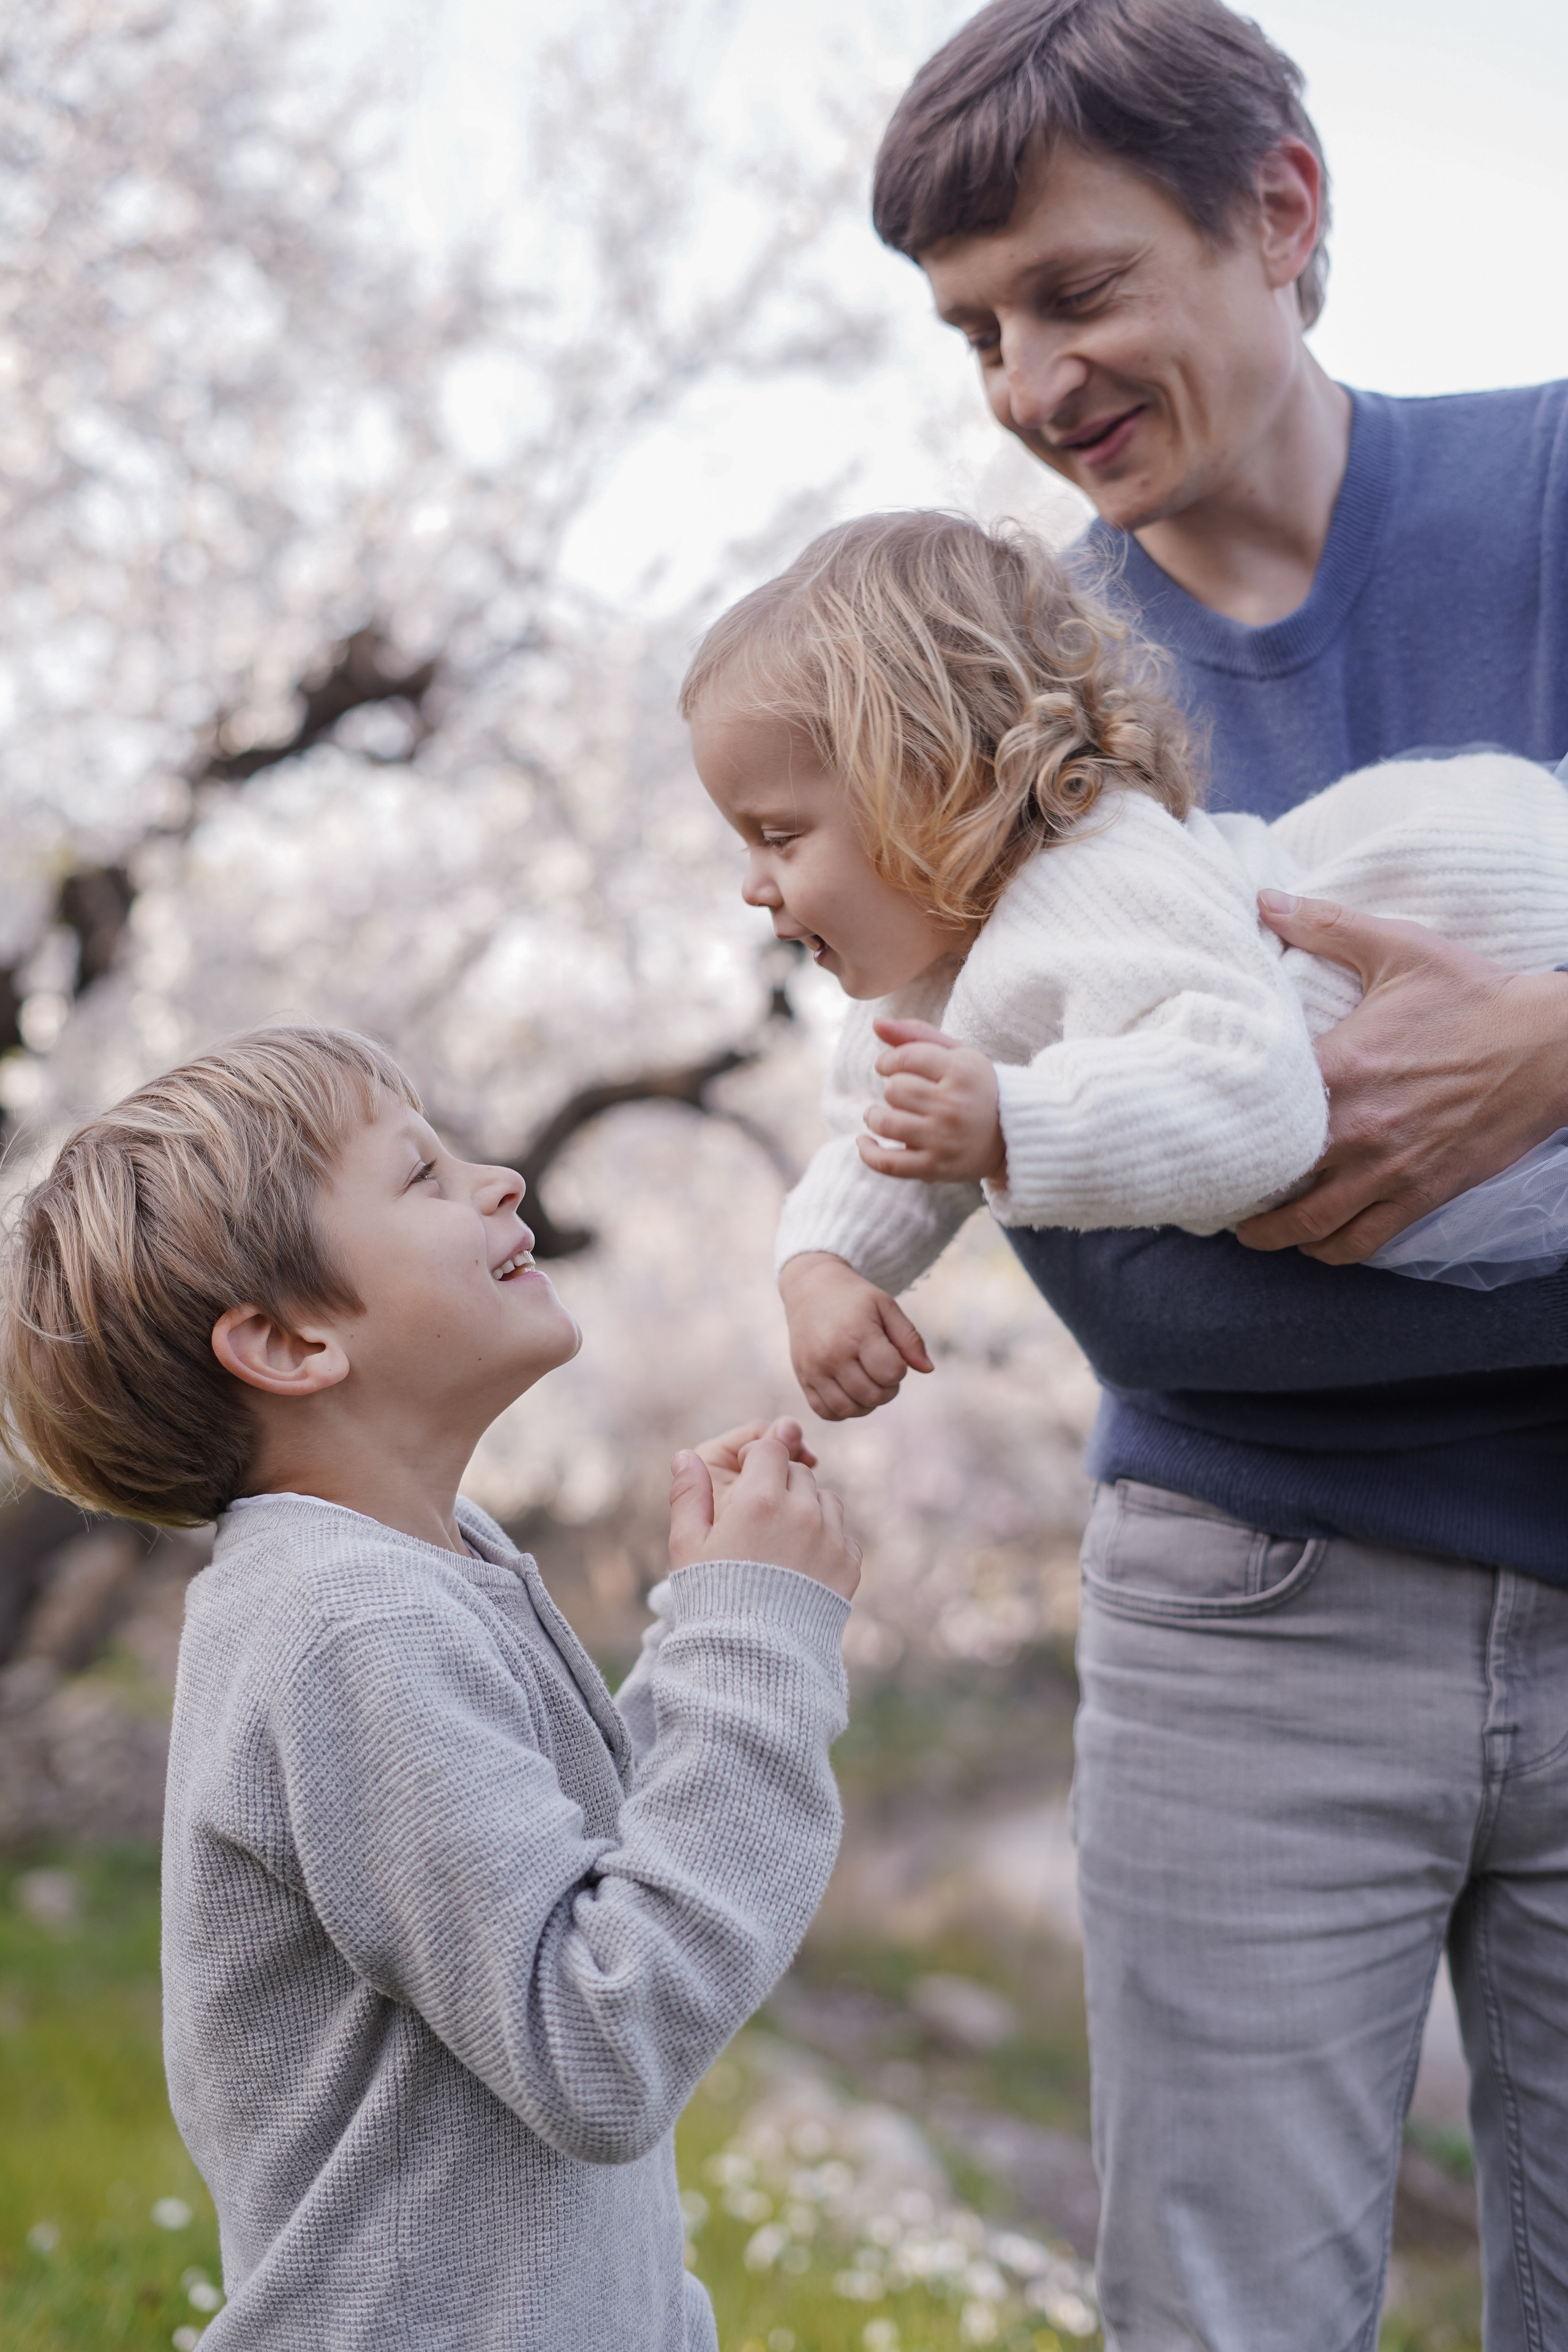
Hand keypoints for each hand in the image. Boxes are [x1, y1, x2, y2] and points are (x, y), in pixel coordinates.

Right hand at [668, 1435, 860, 1597]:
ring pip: (826, 1499)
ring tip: (782, 1542)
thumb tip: (684, 1456)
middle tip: (759, 1517)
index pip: (770, 1449)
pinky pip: (844, 1535)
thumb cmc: (713, 1601)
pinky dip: (828, 1541)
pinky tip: (802, 1566)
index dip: (756, 1458)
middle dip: (780, 1483)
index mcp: (760, 1500)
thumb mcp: (688, 1547)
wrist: (755, 1660)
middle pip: (798, 1473)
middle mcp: (802, 1512)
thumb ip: (688, 1495)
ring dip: (807, 1509)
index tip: (747, 1476)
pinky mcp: (849, 1565)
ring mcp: (831, 1538)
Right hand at [779, 1252, 931, 1420]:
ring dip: (867, 1403)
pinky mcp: (802, 1378)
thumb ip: (909, 1338)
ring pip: (849, 1409)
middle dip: (887, 1388)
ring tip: (868, 1382)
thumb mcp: (886, 1306)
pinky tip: (850, 1392)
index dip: (899, 1369)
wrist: (810, 1289)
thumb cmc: (854, 1299)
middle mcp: (832, 1355)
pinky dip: (843, 1410)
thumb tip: (928, 1369)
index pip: (890, 1373)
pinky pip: (826, 1412)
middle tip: (882, 1369)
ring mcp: (814, 1369)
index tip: (892, 1355)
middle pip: (872, 1395)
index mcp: (857, 1334)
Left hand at [857, 1018, 1006, 1184]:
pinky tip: (864, 1142)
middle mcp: (953, 1105)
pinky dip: (869, 1153)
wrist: (1010, 1136)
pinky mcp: (936, 1167)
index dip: (888, 1061)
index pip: (905, 1058)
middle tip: (900, 1093)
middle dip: (891, 1088)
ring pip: (886, 1123)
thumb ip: (917, 1035)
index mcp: (962, 1071)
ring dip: (874, 1117)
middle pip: (894, 1090)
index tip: (889, 1066)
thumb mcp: (957, 1055)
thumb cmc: (976, 1088)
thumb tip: (877, 1022)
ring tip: (879, 1115)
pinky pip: (889, 1163)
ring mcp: (944, 1139)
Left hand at [1238, 892, 1567, 1262]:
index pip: (1256, 1109)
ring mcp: (1388, 1168)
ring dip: (1274, 1234)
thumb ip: (1326, 925)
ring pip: (1309, 1227)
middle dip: (1237, 1196)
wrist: (1551, 1046)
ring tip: (1256, 1227)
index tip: (1201, 1129)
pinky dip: (1330, 1247)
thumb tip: (1264, 900)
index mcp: (1339, 1068)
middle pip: (1272, 1184)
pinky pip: (1362, 1242)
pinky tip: (1315, 1237)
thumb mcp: (1399, 949)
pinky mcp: (1421, 1193)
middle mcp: (1356, 1128)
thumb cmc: (1474, 996)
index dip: (1221, 1124)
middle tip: (1218, 1190)